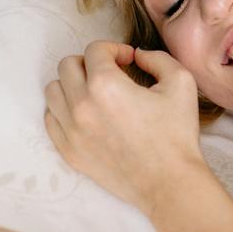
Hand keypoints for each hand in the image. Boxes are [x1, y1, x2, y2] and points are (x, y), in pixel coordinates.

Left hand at [44, 41, 203, 212]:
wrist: (169, 183)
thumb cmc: (176, 135)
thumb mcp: (181, 82)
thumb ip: (157, 58)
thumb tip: (138, 55)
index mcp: (106, 86)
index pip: (94, 50)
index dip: (114, 48)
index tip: (128, 60)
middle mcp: (81, 106)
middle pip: (67, 66)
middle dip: (89, 62)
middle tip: (110, 73)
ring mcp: (71, 131)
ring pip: (53, 91)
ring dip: (72, 84)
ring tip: (94, 93)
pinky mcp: (69, 152)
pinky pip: (51, 120)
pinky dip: (63, 110)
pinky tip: (85, 114)